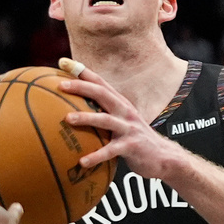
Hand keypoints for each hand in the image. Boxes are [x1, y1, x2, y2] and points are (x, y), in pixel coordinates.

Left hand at [57, 57, 185, 180]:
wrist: (163, 156)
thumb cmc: (132, 138)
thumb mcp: (119, 121)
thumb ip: (101, 113)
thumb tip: (69, 110)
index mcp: (119, 103)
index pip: (99, 82)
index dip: (82, 71)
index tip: (63, 62)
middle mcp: (124, 111)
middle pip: (102, 93)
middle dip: (81, 86)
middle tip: (61, 85)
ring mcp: (129, 127)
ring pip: (105, 119)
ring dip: (86, 118)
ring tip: (67, 118)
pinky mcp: (132, 146)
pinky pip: (111, 151)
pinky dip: (97, 156)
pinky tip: (82, 161)